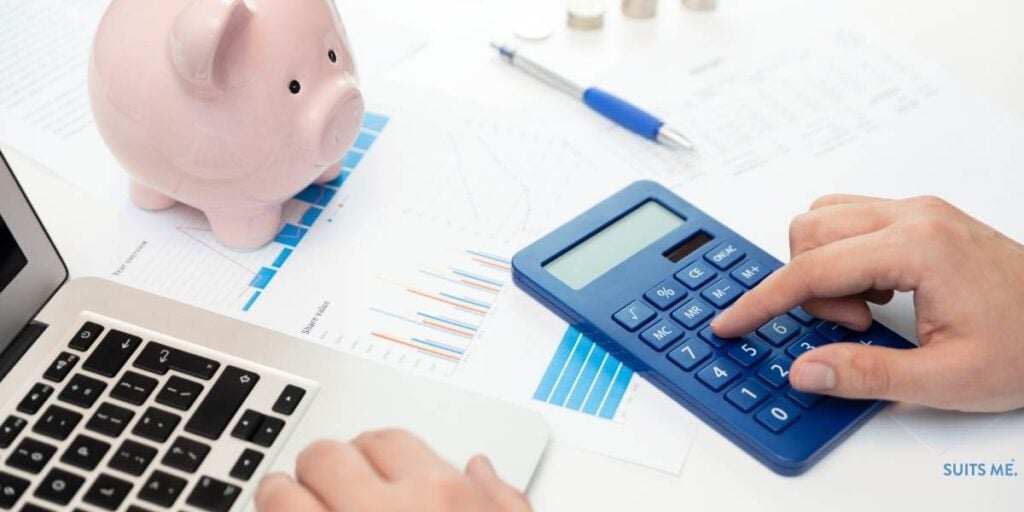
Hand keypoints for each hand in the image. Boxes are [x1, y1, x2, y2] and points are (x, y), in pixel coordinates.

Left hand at [255, 429, 531, 511]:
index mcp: (442, 496)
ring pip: (281, 494)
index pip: (386, 441)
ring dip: (279, 496)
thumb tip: (481, 468)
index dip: (368, 453)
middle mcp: (386, 511)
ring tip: (284, 503)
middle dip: (319, 467)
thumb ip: (504, 502)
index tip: (364, 469)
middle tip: (320, 486)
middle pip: (327, 456)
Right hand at [712, 195, 1023, 411]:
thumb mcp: (947, 379)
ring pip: (825, 218)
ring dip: (823, 266)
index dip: (763, 301)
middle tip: (848, 328)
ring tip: (863, 311)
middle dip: (806, 284)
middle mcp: (912, 216)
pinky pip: (850, 222)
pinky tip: (875, 293)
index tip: (733, 322)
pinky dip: (843, 256)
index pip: (811, 269)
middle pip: (810, 231)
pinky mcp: (920, 218)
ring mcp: (917, 212)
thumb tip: (804, 369)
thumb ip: (867, 374)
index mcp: (917, 248)